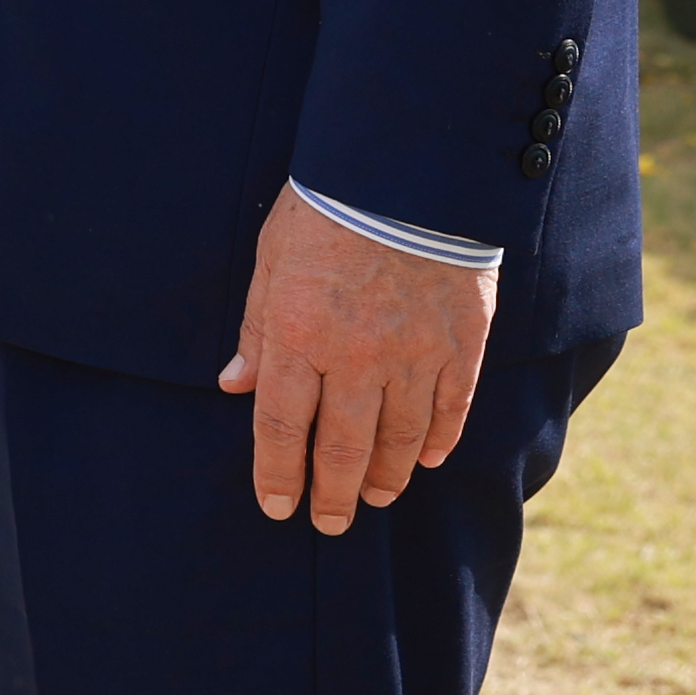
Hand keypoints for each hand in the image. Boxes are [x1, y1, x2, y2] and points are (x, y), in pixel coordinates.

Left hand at [218, 186, 499, 536]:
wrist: (406, 172)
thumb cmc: (325, 210)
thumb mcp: (270, 262)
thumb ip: (256, 330)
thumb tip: (235, 387)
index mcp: (299, 337)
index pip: (283, 428)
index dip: (278, 475)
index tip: (279, 508)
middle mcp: (356, 359)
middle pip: (343, 448)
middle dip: (334, 494)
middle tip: (330, 522)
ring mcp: (413, 356)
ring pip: (400, 440)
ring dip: (387, 477)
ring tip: (376, 498)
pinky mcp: (460, 345)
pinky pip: (450, 409)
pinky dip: (439, 440)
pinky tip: (427, 460)